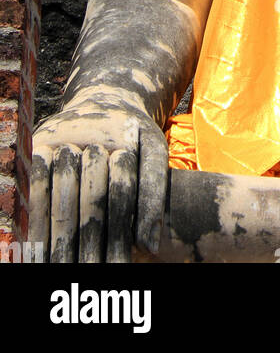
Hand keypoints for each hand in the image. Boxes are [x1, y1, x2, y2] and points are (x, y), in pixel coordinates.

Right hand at [31, 86, 168, 263]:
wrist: (105, 95)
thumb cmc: (133, 133)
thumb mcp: (153, 150)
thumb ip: (154, 191)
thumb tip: (149, 245)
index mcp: (124, 134)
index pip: (123, 188)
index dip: (122, 228)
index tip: (123, 263)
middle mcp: (90, 134)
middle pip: (91, 198)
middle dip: (92, 241)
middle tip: (92, 272)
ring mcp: (62, 138)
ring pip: (61, 196)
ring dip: (62, 238)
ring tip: (65, 269)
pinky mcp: (39, 144)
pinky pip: (36, 188)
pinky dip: (37, 220)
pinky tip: (39, 249)